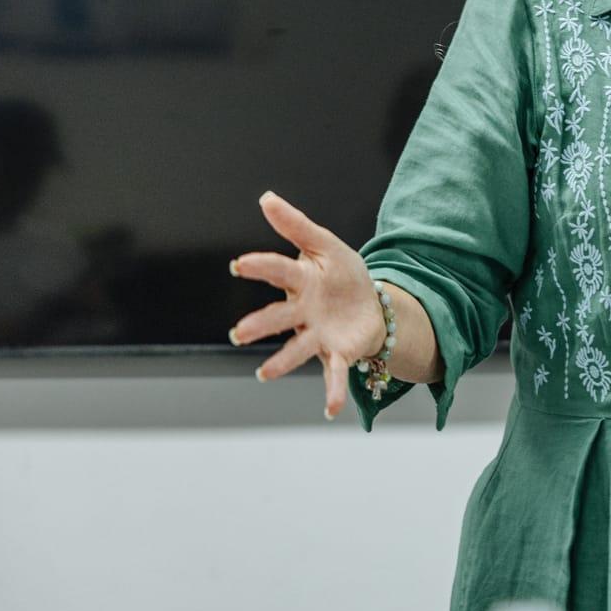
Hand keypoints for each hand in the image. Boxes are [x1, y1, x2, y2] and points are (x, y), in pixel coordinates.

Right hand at [228, 191, 384, 418]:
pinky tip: (330, 412)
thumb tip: (266, 198)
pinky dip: (331, 394)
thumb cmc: (343, 275)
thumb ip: (296, 226)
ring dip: (281, 362)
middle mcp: (302, 312)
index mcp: (300, 281)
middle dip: (259, 325)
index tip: (239, 265)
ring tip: (264, 373)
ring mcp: (318, 335)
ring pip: (296, 349)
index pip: (277, 271)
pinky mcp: (337, 353)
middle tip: (237, 334)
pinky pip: (333, 375)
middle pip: (278, 318)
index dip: (259, 267)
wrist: (372, 305)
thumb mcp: (326, 245)